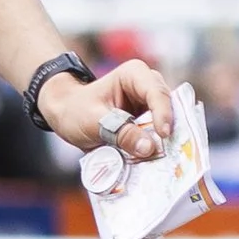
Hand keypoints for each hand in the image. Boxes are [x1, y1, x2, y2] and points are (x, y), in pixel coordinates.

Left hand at [39, 56, 173, 161]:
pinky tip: (156, 163)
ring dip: (166, 143)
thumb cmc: (76, 110)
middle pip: (169, 109)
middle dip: (171, 131)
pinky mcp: (150, 123)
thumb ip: (120, 133)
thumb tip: (149, 148)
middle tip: (173, 153)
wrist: (65, 116)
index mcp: (135, 75)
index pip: (157, 93)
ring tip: (165, 161)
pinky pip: (160, 136)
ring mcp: (151, 106)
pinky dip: (158, 149)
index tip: (163, 134)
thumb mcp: (93, 122)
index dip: (163, 114)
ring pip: (169, 124)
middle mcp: (148, 87)